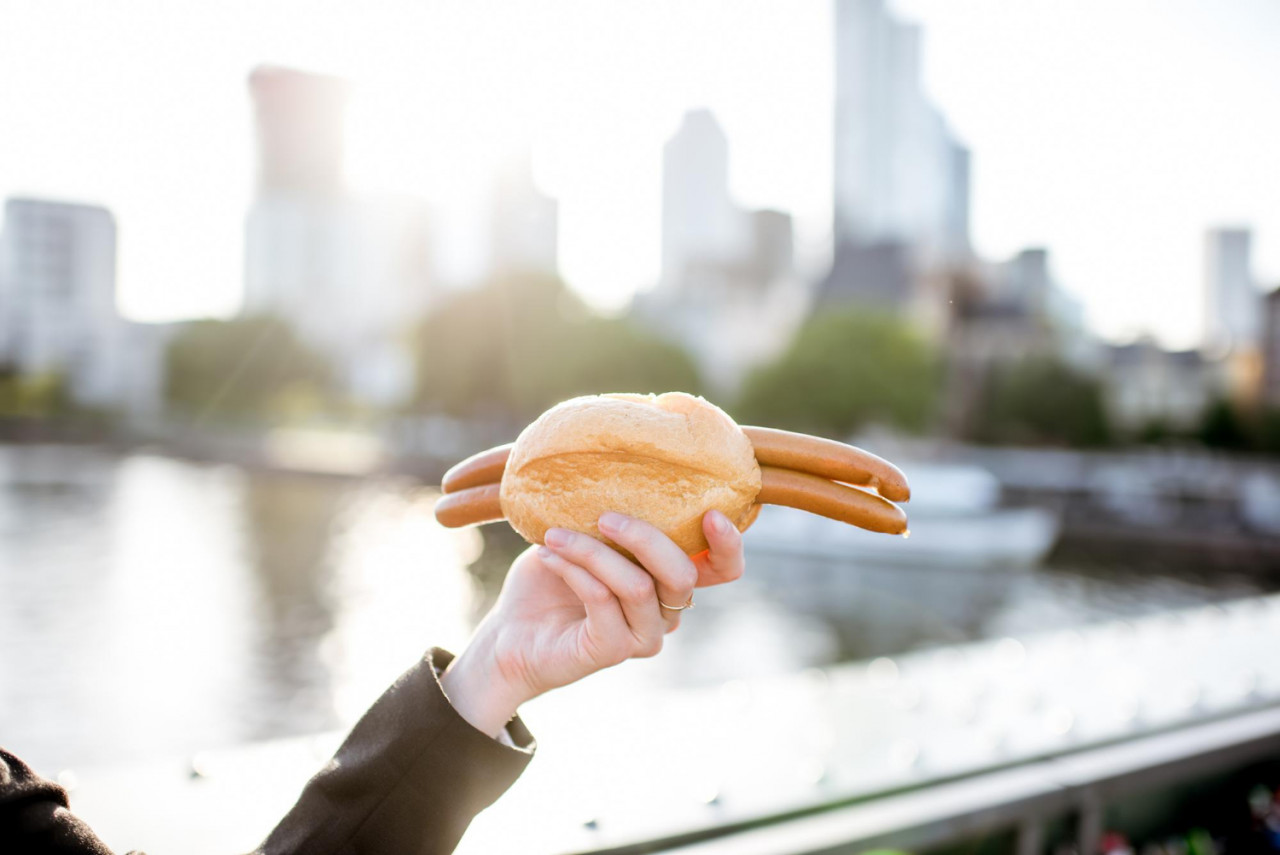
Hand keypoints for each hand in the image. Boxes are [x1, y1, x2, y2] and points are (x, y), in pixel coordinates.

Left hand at [440, 509, 744, 736]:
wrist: (511, 634)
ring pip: (639, 586)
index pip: (723, 570)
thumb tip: (614, 455)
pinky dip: (575, 571)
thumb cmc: (552, 575)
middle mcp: (666, 612)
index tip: (711, 513)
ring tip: (555, 534)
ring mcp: (642, 636)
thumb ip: (612, 511)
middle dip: (646, 537)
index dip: (728, 545)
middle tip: (605, 516)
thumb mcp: (585, 532)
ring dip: (594, 551)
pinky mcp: (611, 651)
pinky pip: (603, 601)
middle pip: (684, 574)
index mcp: (669, 580)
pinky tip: (548, 555)